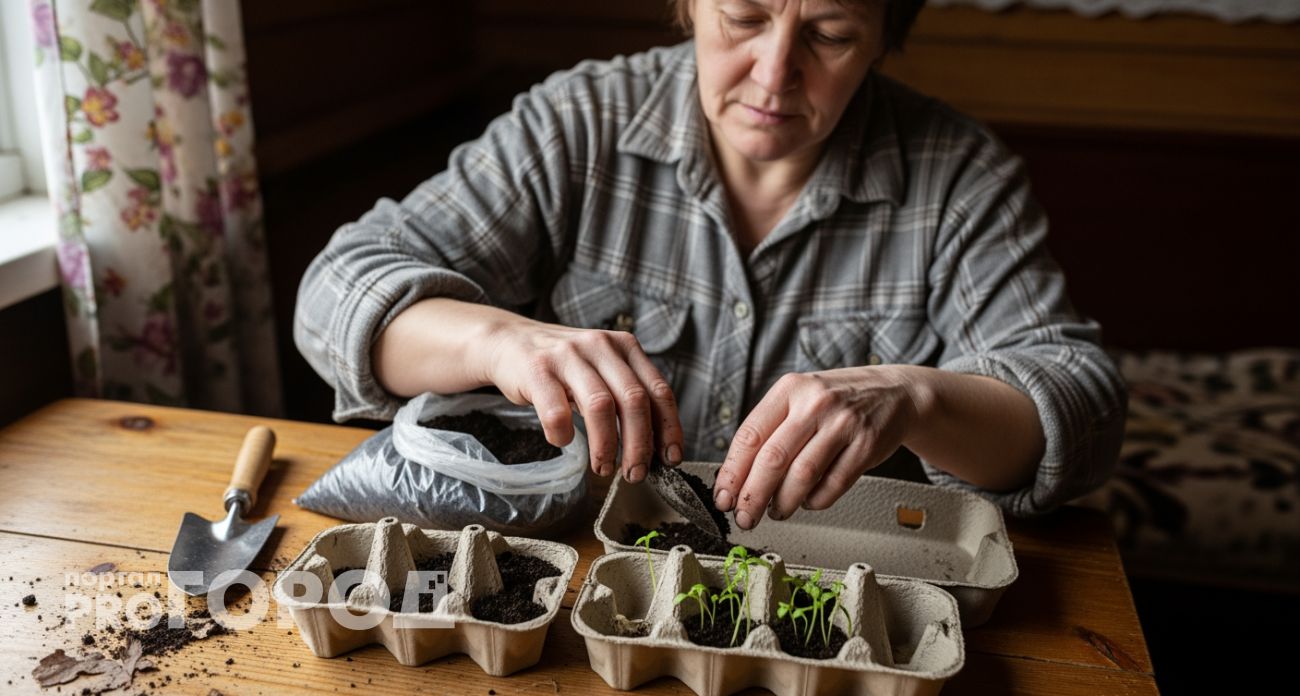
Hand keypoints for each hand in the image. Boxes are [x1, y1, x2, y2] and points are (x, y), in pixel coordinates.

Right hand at [485, 319, 684, 481]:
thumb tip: (655, 445)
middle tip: (634, 473)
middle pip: (634, 401)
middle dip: (639, 445)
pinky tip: (563, 441)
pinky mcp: (537, 369)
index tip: (670, 458)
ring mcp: (568, 355)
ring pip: (600, 406)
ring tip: (603, 467)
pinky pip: (557, 413)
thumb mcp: (602, 370)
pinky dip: (563, 436)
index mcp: (624, 346)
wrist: (509, 341)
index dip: (668, 428)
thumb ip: (627, 395)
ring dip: (606, 446)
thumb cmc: (563, 365)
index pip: (658, 390)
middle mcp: (600, 346)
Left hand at [713, 366, 921, 529]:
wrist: (894, 393)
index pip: (750, 436)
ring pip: (802, 475)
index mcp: (790, 389)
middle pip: (773, 459)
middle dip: (753, 495)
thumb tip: (738, 477)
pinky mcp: (866, 446)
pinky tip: (807, 502)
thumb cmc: (838, 400)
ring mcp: (843, 424)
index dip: (732, 472)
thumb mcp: (800, 397)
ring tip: (776, 512)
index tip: (723, 496)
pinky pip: (833, 484)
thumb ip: (772, 429)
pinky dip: (815, 501)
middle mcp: (815, 403)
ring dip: (783, 502)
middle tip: (744, 516)